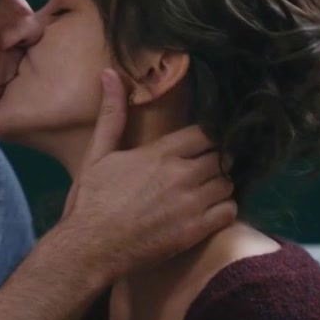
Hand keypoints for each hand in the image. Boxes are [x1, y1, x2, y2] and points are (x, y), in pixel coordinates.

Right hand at [59, 68, 236, 280]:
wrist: (90, 247)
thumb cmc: (91, 200)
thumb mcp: (97, 154)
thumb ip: (111, 115)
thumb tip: (109, 72)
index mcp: (161, 152)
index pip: (206, 133)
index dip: (209, 136)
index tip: (204, 142)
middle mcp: (182, 174)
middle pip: (222, 156)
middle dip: (218, 159)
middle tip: (208, 166)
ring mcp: (192, 204)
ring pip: (229, 183)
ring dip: (222, 183)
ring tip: (210, 188)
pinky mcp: (197, 231)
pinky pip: (230, 211)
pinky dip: (225, 208)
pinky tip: (211, 210)